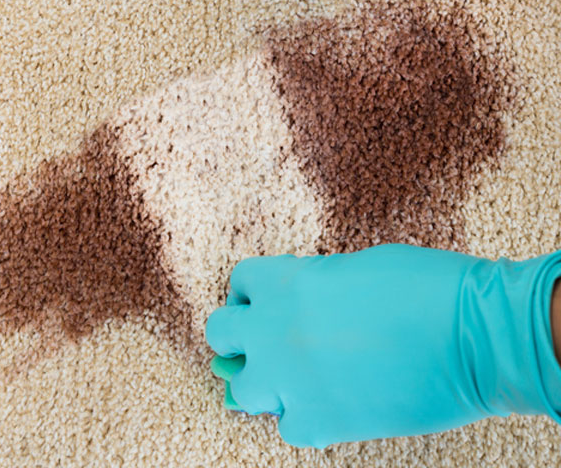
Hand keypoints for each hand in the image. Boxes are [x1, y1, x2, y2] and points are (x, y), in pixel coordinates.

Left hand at [206, 244, 560, 447]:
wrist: (472, 336)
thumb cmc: (422, 287)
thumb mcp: (353, 267)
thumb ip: (311, 283)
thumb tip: (298, 301)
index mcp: (285, 281)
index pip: (239, 282)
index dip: (256, 291)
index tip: (269, 300)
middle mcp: (274, 329)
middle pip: (220, 332)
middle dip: (241, 333)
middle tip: (270, 338)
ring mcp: (291, 379)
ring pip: (241, 387)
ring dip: (263, 380)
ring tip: (294, 375)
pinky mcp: (319, 423)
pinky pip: (288, 425)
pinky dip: (304, 415)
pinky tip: (330, 401)